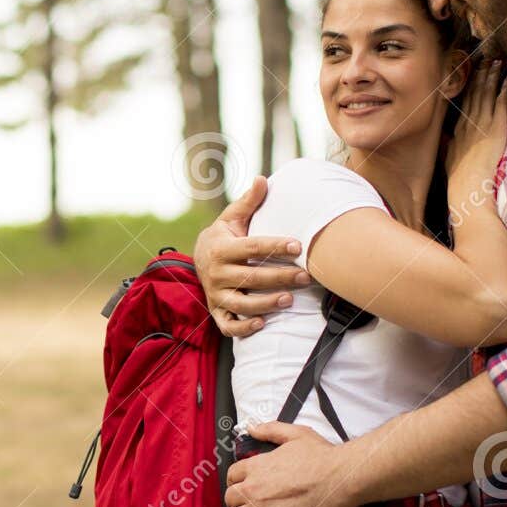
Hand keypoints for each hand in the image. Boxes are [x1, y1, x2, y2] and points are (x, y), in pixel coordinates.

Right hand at [192, 176, 311, 338]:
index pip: (252, 247)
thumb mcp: (232, 217)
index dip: (275, 246)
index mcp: (222, 248)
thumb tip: (263, 179)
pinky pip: (228, 325)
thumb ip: (249, 202)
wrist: (200, 258)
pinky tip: (262, 322)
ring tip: (289, 299)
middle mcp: (217, 273)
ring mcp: (216, 294)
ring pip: (241, 303)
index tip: (298, 245)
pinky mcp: (217, 311)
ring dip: (265, 303)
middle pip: (251, 277)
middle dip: (280, 277)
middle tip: (306, 276)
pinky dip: (243, 327)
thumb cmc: (225, 236)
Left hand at [222, 421, 364, 506]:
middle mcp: (252, 488)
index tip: (244, 489)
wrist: (339, 479)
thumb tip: (250, 428)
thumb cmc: (321, 456)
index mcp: (255, 466)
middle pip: (229, 499)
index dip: (236, 483)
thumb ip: (270, 429)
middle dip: (235, 505)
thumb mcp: (295, 434)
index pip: (231, 476)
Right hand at [446, 60, 506, 185]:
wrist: (467, 187)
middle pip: (474, 94)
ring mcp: (482, 124)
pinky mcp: (496, 128)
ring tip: (496, 63)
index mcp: (459, 130)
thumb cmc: (460, 179)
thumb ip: (449, 146)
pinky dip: (503, 91)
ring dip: (491, 78)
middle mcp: (469, 123)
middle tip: (485, 59)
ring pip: (486, 94)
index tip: (471, 74)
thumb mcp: (449, 160)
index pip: (465, 103)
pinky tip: (506, 80)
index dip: (468, 87)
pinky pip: (500, 104)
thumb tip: (444, 138)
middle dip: (480, 75)